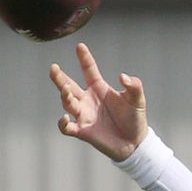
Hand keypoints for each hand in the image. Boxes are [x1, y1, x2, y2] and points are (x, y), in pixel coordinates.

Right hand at [50, 42, 147, 160]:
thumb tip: (123, 76)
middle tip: (54, 67)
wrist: (135, 144)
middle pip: (68, 85)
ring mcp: (84, 115)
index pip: (88, 70)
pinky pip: (67, 127)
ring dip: (64, 96)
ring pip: (67, 103)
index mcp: (99, 89)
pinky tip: (65, 118)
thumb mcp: (138, 100)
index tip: (80, 46)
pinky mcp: (83, 131)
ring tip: (66, 90)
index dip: (84, 58)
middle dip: (59, 77)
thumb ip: (134, 86)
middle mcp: (88, 100)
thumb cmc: (135, 119)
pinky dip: (63, 123)